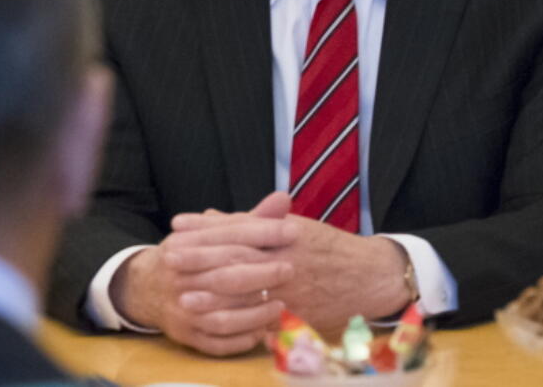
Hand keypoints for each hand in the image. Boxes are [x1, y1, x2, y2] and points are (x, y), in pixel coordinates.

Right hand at [109, 194, 297, 355]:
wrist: (146, 287)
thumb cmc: (189, 257)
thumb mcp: (210, 233)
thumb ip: (248, 220)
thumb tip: (284, 198)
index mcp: (183, 245)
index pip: (228, 237)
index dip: (263, 233)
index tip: (293, 231)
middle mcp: (178, 277)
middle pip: (226, 275)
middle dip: (262, 272)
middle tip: (290, 269)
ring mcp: (181, 309)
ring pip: (223, 315)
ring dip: (256, 312)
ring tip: (281, 304)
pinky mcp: (185, 335)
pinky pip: (218, 342)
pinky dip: (243, 338)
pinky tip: (263, 330)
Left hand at [177, 209, 411, 334]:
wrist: (373, 276)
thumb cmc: (328, 247)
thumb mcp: (292, 226)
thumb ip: (248, 223)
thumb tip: (206, 217)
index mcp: (283, 234)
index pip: (237, 230)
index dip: (204, 230)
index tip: (175, 228)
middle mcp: (286, 260)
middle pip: (237, 259)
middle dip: (201, 260)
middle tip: (169, 261)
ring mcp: (294, 291)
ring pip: (248, 293)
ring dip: (214, 298)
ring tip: (185, 299)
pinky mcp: (301, 317)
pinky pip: (267, 322)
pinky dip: (241, 324)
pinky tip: (217, 327)